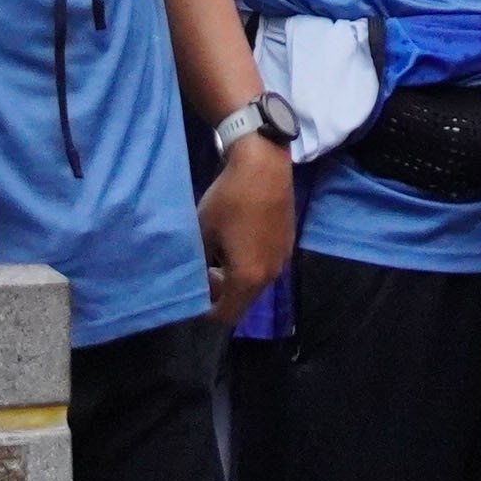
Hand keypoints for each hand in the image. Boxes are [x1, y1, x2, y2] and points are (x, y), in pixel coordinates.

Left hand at [197, 134, 294, 314]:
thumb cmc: (229, 200)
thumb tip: (195, 278)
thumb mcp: (203, 232)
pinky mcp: (287, 244)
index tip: (193, 291)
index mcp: (248, 277)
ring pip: (255, 284)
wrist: (264, 166)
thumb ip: (199, 263)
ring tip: (220, 254)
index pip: (225, 314)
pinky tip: (239, 239)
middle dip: (222, 294)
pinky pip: (266, 267)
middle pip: (242, 301)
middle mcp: (270, 275)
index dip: (206, 310)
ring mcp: (282, 259)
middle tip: (204, 271)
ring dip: (236, 279)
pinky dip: (250, 264)